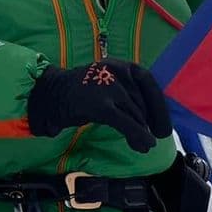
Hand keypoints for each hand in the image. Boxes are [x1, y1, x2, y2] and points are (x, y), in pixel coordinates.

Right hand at [27, 60, 172, 152]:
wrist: (48, 95)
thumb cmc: (78, 92)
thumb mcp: (106, 85)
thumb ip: (126, 95)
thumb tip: (149, 118)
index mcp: (119, 65)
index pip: (148, 83)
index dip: (158, 105)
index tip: (162, 124)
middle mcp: (116, 72)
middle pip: (141, 102)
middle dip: (147, 123)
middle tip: (150, 140)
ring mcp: (108, 88)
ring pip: (135, 115)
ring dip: (142, 133)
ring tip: (143, 146)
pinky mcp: (101, 105)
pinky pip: (126, 123)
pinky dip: (137, 136)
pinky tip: (143, 146)